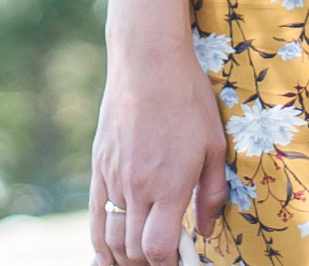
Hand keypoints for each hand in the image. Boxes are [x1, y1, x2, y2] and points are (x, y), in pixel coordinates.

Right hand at [90, 47, 228, 265]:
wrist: (147, 62)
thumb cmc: (187, 99)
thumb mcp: (214, 145)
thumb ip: (211, 194)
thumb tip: (204, 230)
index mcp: (168, 186)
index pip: (157, 249)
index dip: (167, 263)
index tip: (179, 259)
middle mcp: (136, 187)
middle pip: (132, 250)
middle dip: (147, 263)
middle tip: (163, 258)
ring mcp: (113, 177)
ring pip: (110, 237)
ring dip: (124, 257)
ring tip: (138, 261)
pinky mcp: (99, 165)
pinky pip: (94, 214)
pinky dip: (100, 241)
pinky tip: (108, 254)